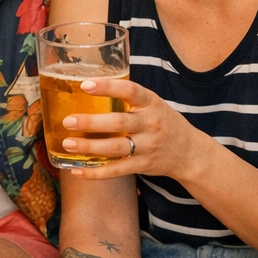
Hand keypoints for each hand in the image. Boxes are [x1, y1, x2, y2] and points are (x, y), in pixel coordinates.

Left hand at [61, 77, 213, 182]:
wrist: (189, 152)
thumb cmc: (164, 123)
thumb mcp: (154, 104)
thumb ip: (130, 98)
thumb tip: (91, 87)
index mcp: (152, 103)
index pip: (130, 91)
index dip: (107, 87)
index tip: (85, 85)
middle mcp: (150, 124)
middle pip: (118, 122)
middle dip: (91, 122)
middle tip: (68, 121)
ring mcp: (147, 147)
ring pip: (115, 148)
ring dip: (89, 147)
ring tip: (68, 144)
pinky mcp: (142, 166)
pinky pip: (117, 170)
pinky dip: (96, 172)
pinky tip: (77, 171)